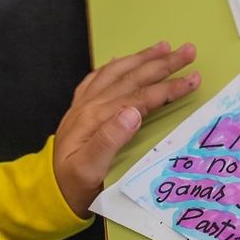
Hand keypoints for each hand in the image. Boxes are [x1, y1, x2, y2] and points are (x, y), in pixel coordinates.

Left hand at [53, 41, 200, 216]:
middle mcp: (90, 106)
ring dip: (142, 58)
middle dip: (163, 63)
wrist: (46, 191)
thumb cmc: (73, 186)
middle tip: (188, 51)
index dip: (169, 87)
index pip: (141, 97)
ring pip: (117, 73)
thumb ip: (110, 140)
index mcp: (97, 119)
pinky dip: (114, 66)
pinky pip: (97, 79)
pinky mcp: (79, 110)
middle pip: (132, 78)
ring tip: (164, 47)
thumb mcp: (90, 170)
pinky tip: (123, 60)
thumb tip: (133, 113)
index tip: (193, 79)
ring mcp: (83, 105)